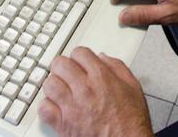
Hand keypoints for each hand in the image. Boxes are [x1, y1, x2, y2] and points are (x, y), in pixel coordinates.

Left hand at [37, 47, 152, 136]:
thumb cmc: (131, 121)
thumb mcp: (133, 87)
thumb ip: (117, 67)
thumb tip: (102, 58)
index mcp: (101, 77)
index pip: (79, 53)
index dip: (79, 57)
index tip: (80, 63)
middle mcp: (84, 89)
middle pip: (59, 64)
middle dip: (63, 67)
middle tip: (67, 73)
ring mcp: (71, 107)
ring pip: (49, 84)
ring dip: (54, 85)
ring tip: (61, 90)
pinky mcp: (63, 125)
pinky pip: (44, 109)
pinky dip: (47, 107)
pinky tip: (56, 107)